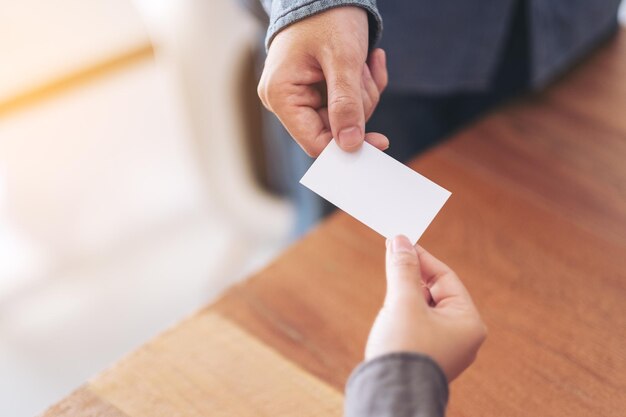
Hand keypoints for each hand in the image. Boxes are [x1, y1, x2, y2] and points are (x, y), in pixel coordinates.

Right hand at [257, 6, 387, 156]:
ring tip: (363, 62)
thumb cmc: (328, 17)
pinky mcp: (317, 90)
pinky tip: (368, 61)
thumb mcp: (343, 59)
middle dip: (359, 105)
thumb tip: (350, 145)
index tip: (379, 142)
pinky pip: (349, 103)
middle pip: (334, 130)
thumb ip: (346, 103)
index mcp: (281, 95)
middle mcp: (286, 100)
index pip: (315, 143)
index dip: (346, 146)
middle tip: (363, 73)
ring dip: (364, 92)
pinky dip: (364, 85)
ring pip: (346, 117)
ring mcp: (301, 95)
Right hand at [365, 235, 486, 381]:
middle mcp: (461, 336)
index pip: (446, 278)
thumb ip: (403, 269)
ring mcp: (444, 347)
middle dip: (412, 276)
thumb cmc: (404, 352)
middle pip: (436, 291)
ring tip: (390, 293)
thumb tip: (401, 241)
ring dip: (406, 295)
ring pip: (425, 307)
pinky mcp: (427, 355)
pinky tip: (390, 313)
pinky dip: (404, 312)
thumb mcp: (403, 302)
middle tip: (392, 257)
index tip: (401, 242)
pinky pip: (418, 323)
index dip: (422, 258)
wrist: (389, 396)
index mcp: (468, 323)